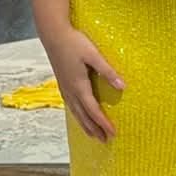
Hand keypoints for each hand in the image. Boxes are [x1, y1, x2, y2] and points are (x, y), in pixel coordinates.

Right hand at [44, 26, 124, 141]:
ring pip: (75, 112)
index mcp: (79, 86)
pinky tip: (79, 115)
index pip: (93, 110)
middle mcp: (70, 91)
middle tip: (104, 141)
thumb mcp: (93, 55)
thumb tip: (122, 86)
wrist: (53, 34)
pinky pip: (70, 105)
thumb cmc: (74, 42)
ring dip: (85, 125)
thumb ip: (107, 71)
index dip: (103, 123)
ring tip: (93, 134)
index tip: (112, 133)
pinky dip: (77, 115)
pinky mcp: (62, 83)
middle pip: (83, 116)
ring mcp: (64, 88)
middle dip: (94, 129)